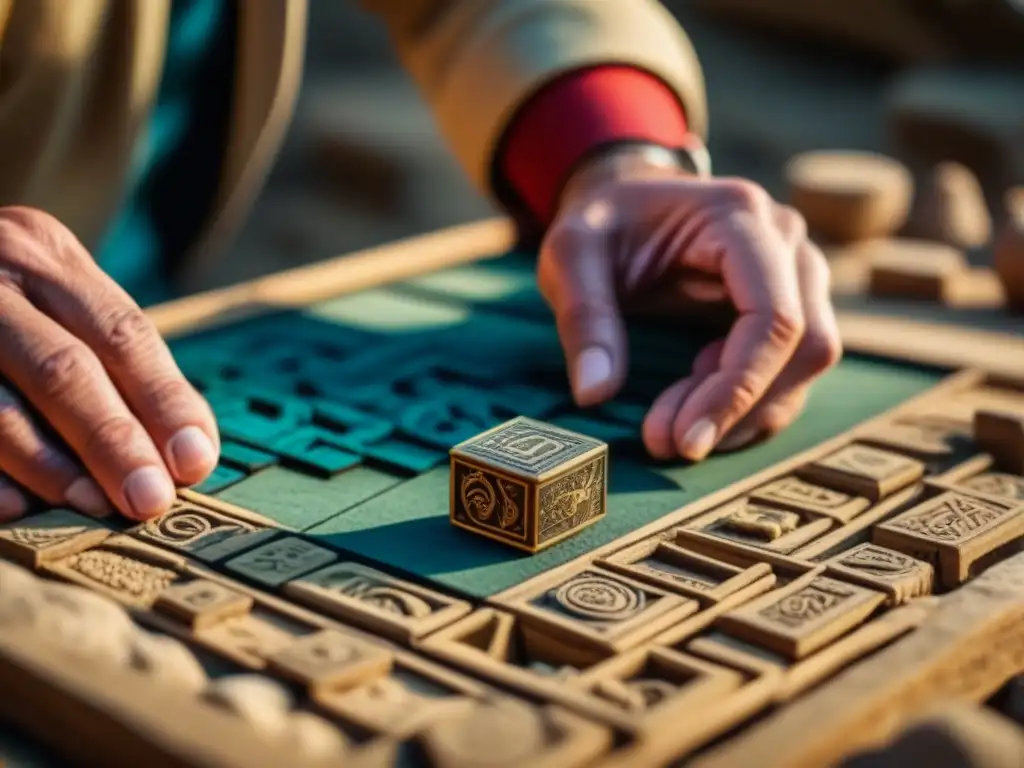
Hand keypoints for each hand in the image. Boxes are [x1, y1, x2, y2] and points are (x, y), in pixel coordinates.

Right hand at [0, 207, 218, 520]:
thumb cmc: (8, 304)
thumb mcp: (57, 298)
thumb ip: (118, 360)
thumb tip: (189, 452)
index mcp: (45, 255)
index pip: (122, 334)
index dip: (164, 402)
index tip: (195, 460)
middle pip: (63, 368)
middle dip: (112, 441)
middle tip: (149, 498)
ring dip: (50, 466)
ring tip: (94, 505)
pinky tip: (18, 508)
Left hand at [538, 147, 840, 460]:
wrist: (624, 203)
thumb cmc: (601, 222)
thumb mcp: (571, 254)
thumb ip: (583, 316)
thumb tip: (595, 393)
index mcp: (740, 217)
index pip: (774, 316)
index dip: (738, 387)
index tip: (684, 438)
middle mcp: (787, 242)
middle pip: (805, 347)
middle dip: (738, 408)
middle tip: (666, 443)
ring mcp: (797, 275)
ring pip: (804, 366)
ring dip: (743, 415)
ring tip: (669, 434)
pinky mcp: (788, 307)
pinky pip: (789, 370)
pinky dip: (745, 406)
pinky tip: (692, 420)